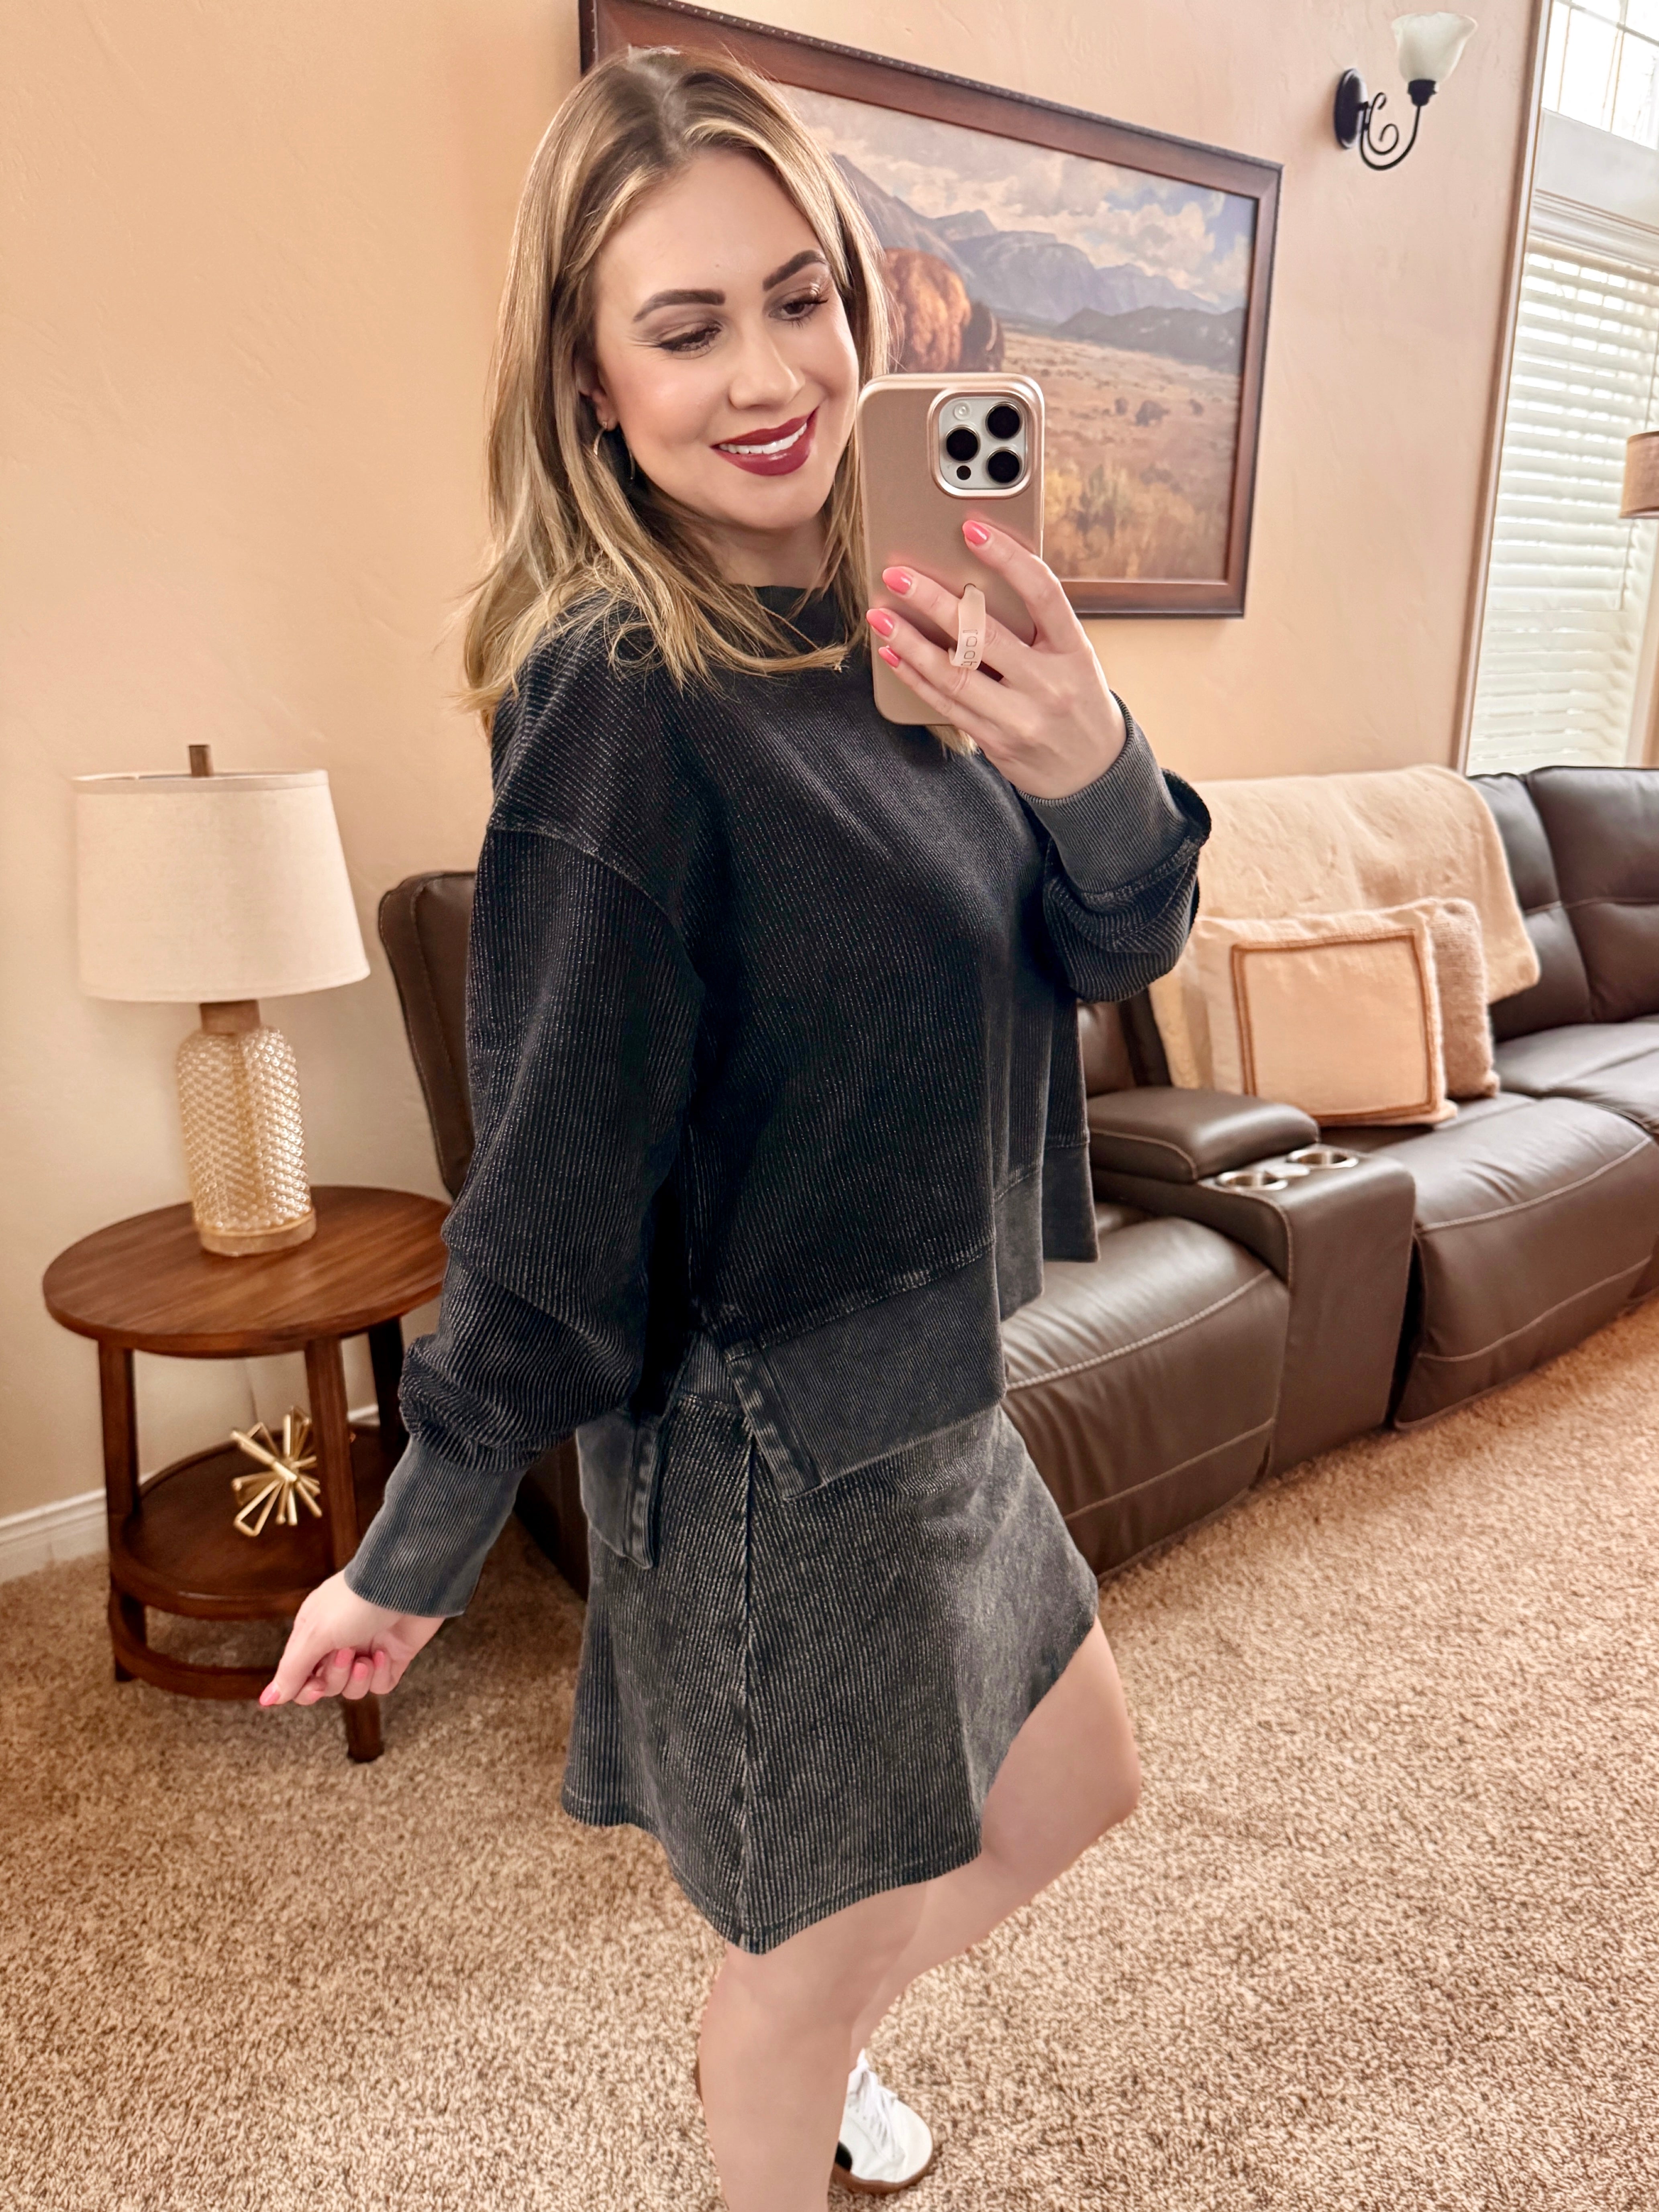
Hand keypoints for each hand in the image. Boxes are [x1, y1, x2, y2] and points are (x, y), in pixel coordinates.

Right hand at [257, 1569, 444, 1707]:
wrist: (407, 1583)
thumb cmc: (356, 1600)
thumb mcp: (316, 1634)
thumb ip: (292, 1669)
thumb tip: (269, 1699)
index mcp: (313, 1632)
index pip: (298, 1675)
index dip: (305, 1689)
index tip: (315, 1686)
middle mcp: (338, 1642)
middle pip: (326, 1685)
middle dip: (335, 1676)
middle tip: (345, 1653)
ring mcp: (367, 1649)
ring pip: (353, 1689)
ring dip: (358, 1679)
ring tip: (367, 1657)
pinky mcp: (393, 1656)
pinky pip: (381, 1685)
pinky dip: (381, 1675)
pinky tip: (384, 1653)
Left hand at [866, 519, 1126, 800]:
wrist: (1093, 771)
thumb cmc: (1077, 700)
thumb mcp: (1074, 658)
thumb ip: (1037, 626)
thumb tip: (975, 582)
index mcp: (1075, 651)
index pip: (1042, 593)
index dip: (1007, 557)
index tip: (972, 529)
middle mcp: (1049, 684)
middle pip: (983, 635)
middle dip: (934, 601)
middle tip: (898, 576)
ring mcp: (1020, 717)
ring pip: (954, 673)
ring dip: (910, 642)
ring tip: (881, 616)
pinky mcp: (995, 742)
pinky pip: (945, 704)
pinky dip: (914, 677)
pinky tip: (893, 654)